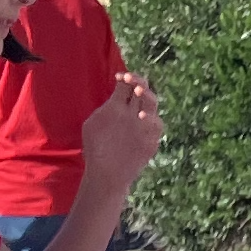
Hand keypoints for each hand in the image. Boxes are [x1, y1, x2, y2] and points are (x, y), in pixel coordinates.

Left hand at [79, 73, 162, 190]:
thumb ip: (107, 106)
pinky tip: (139, 117)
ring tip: (138, 91)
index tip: (120, 76)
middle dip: (138, 82)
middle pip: (142, 90)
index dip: (127, 78)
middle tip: (131, 80)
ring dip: (147, 96)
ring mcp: (143, 126)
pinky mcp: (151, 141)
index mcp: (120, 106)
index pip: (127, 85)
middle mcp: (134, 113)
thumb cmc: (96, 147)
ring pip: (152, 105)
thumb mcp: (94, 123)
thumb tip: (119, 89)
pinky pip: (156, 126)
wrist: (104, 174)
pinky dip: (150, 120)